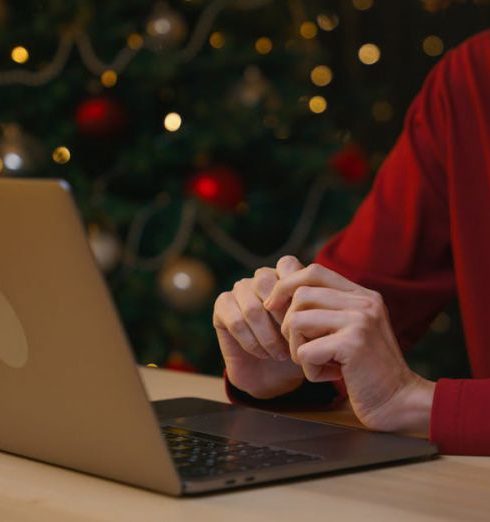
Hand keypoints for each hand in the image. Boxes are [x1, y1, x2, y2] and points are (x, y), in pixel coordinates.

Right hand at [213, 256, 305, 398]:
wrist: (274, 376)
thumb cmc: (297, 347)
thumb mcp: (312, 328)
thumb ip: (311, 309)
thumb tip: (311, 302)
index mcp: (283, 275)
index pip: (287, 264)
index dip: (295, 290)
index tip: (306, 318)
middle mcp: (259, 279)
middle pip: (266, 284)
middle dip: (282, 317)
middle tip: (293, 341)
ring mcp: (238, 291)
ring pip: (252, 308)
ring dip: (268, 336)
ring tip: (280, 353)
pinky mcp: (222, 307)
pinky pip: (237, 322)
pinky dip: (253, 343)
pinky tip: (263, 354)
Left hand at [265, 261, 434, 433]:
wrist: (399, 403)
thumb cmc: (366, 370)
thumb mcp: (350, 330)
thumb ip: (327, 308)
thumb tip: (282, 286)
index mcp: (363, 295)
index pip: (313, 271)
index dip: (286, 286)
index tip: (272, 307)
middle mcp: (364, 301)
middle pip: (301, 294)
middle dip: (288, 324)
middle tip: (302, 349)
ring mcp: (360, 320)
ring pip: (297, 321)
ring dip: (297, 349)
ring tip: (318, 363)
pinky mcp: (354, 343)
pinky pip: (305, 351)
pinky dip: (310, 370)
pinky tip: (330, 376)